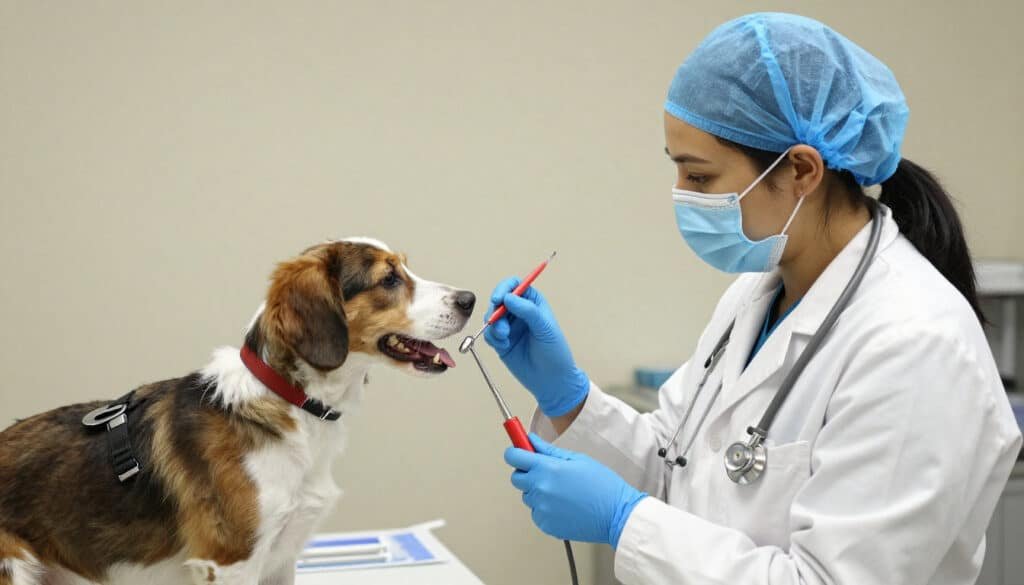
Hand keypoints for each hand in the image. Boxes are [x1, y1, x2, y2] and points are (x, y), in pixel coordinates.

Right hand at [483, 278, 588, 416]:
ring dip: (494, 326)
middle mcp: (520, 312)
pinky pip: (489, 334)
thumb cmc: (555, 352)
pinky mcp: (501, 341)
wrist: (551, 380)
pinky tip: (504, 346)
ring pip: (491, 317)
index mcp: (533, 303)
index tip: (498, 298)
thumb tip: (509, 297)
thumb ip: (528, 311)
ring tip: (504, 338)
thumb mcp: (545, 328)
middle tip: (498, 323)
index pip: (515, 285)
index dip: (504, 288)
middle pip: (498, 300)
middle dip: (496, 311)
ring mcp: (509, 326)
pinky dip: (493, 338)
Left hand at [504, 433, 646, 547]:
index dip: (515, 451)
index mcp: (547, 469)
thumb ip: (549, 450)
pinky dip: (545, 508)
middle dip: (527, 472)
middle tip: (546, 472)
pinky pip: (536, 512)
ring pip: (527, 496)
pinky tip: (563, 505)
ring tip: (562, 491)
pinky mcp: (545, 525)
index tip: (518, 450)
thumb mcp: (577, 459)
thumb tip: (531, 440)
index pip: (514, 456)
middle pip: (516, 478)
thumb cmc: (602, 485)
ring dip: (537, 491)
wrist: (617, 514)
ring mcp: (542, 509)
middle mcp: (540, 489)